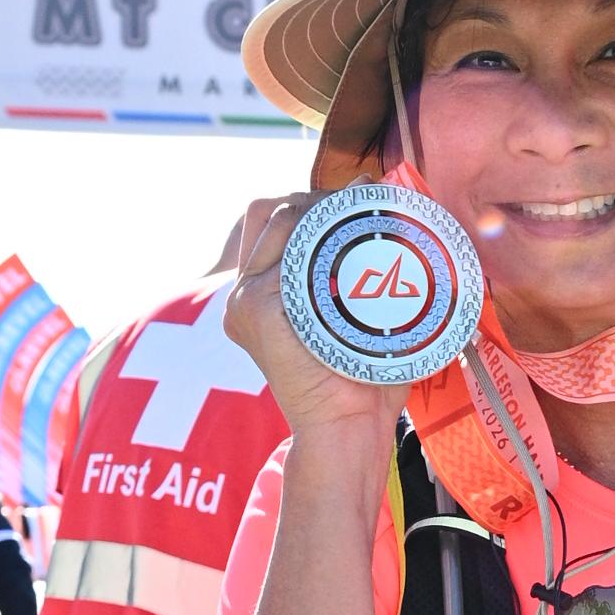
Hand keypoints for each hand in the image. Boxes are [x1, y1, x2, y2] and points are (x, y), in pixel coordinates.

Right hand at [221, 193, 402, 471]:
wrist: (351, 427)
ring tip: (367, 218)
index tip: (362, 201)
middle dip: (323, 199)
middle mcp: (244, 292)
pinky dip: (326, 232)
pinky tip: (357, 237)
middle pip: (273, 209)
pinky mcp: (256, 308)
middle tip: (370, 205)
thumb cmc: (365, 377)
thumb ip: (359, 260)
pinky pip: (291, 244)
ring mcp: (245, 298)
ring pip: (282, 217)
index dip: (315, 200)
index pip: (273, 218)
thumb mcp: (360, 313)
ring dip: (326, 209)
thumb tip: (368, 186)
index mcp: (261, 292)